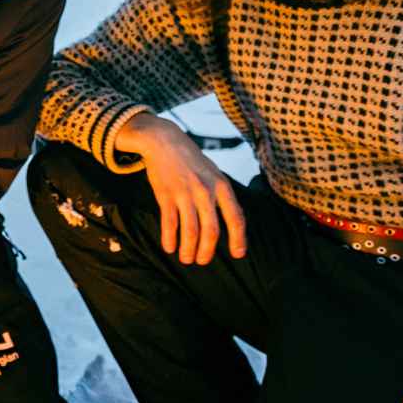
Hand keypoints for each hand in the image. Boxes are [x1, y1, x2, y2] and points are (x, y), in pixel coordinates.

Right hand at [115, 113, 245, 264]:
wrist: (165, 141)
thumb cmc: (192, 161)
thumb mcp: (214, 173)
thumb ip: (222, 196)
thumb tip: (232, 223)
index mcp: (221, 186)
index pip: (236, 218)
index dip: (238, 239)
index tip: (238, 254)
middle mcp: (205, 191)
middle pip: (211, 230)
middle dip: (208, 251)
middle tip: (203, 261)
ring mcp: (184, 193)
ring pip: (190, 231)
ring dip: (188, 249)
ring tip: (186, 259)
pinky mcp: (166, 195)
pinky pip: (169, 223)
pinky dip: (169, 239)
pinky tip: (169, 248)